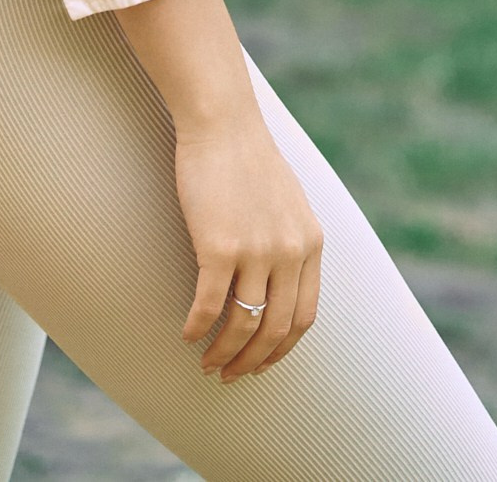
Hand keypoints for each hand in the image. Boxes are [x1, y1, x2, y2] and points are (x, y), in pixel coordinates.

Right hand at [114, 0, 322, 380]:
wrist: (222, 121)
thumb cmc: (247, 157)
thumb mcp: (288, 201)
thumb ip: (291, 240)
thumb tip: (281, 282)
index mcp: (310, 242)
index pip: (304, 317)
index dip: (282, 349)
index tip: (262, 363)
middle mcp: (290, 252)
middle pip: (275, 329)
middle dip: (252, 361)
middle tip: (229, 375)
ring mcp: (256, 250)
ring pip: (242, 324)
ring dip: (223, 352)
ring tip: (207, 363)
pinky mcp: (219, 246)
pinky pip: (210, 305)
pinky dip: (198, 328)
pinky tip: (186, 335)